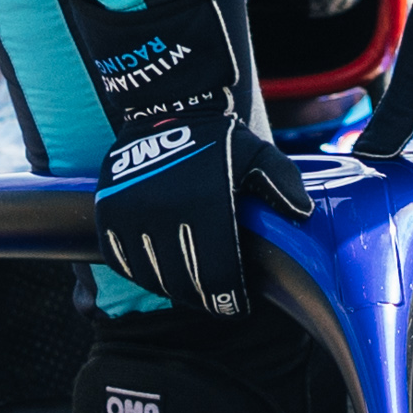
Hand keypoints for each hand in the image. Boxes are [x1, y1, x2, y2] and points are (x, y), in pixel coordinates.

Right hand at [85, 3, 291, 315]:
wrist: (164, 106)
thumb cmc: (217, 138)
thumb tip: (303, 214)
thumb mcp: (258, 153)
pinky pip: (123, 262)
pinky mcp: (109, 213)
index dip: (229, 300)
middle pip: (184, 283)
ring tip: (191, 288)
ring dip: (173, 288)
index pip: (217, 276)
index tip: (237, 306)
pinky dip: (142, 274)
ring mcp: (132, 214)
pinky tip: (161, 274)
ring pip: (153, 277)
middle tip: (216, 300)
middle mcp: (165, 213)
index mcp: (207, 205)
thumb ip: (283, 183)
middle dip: (204, 297)